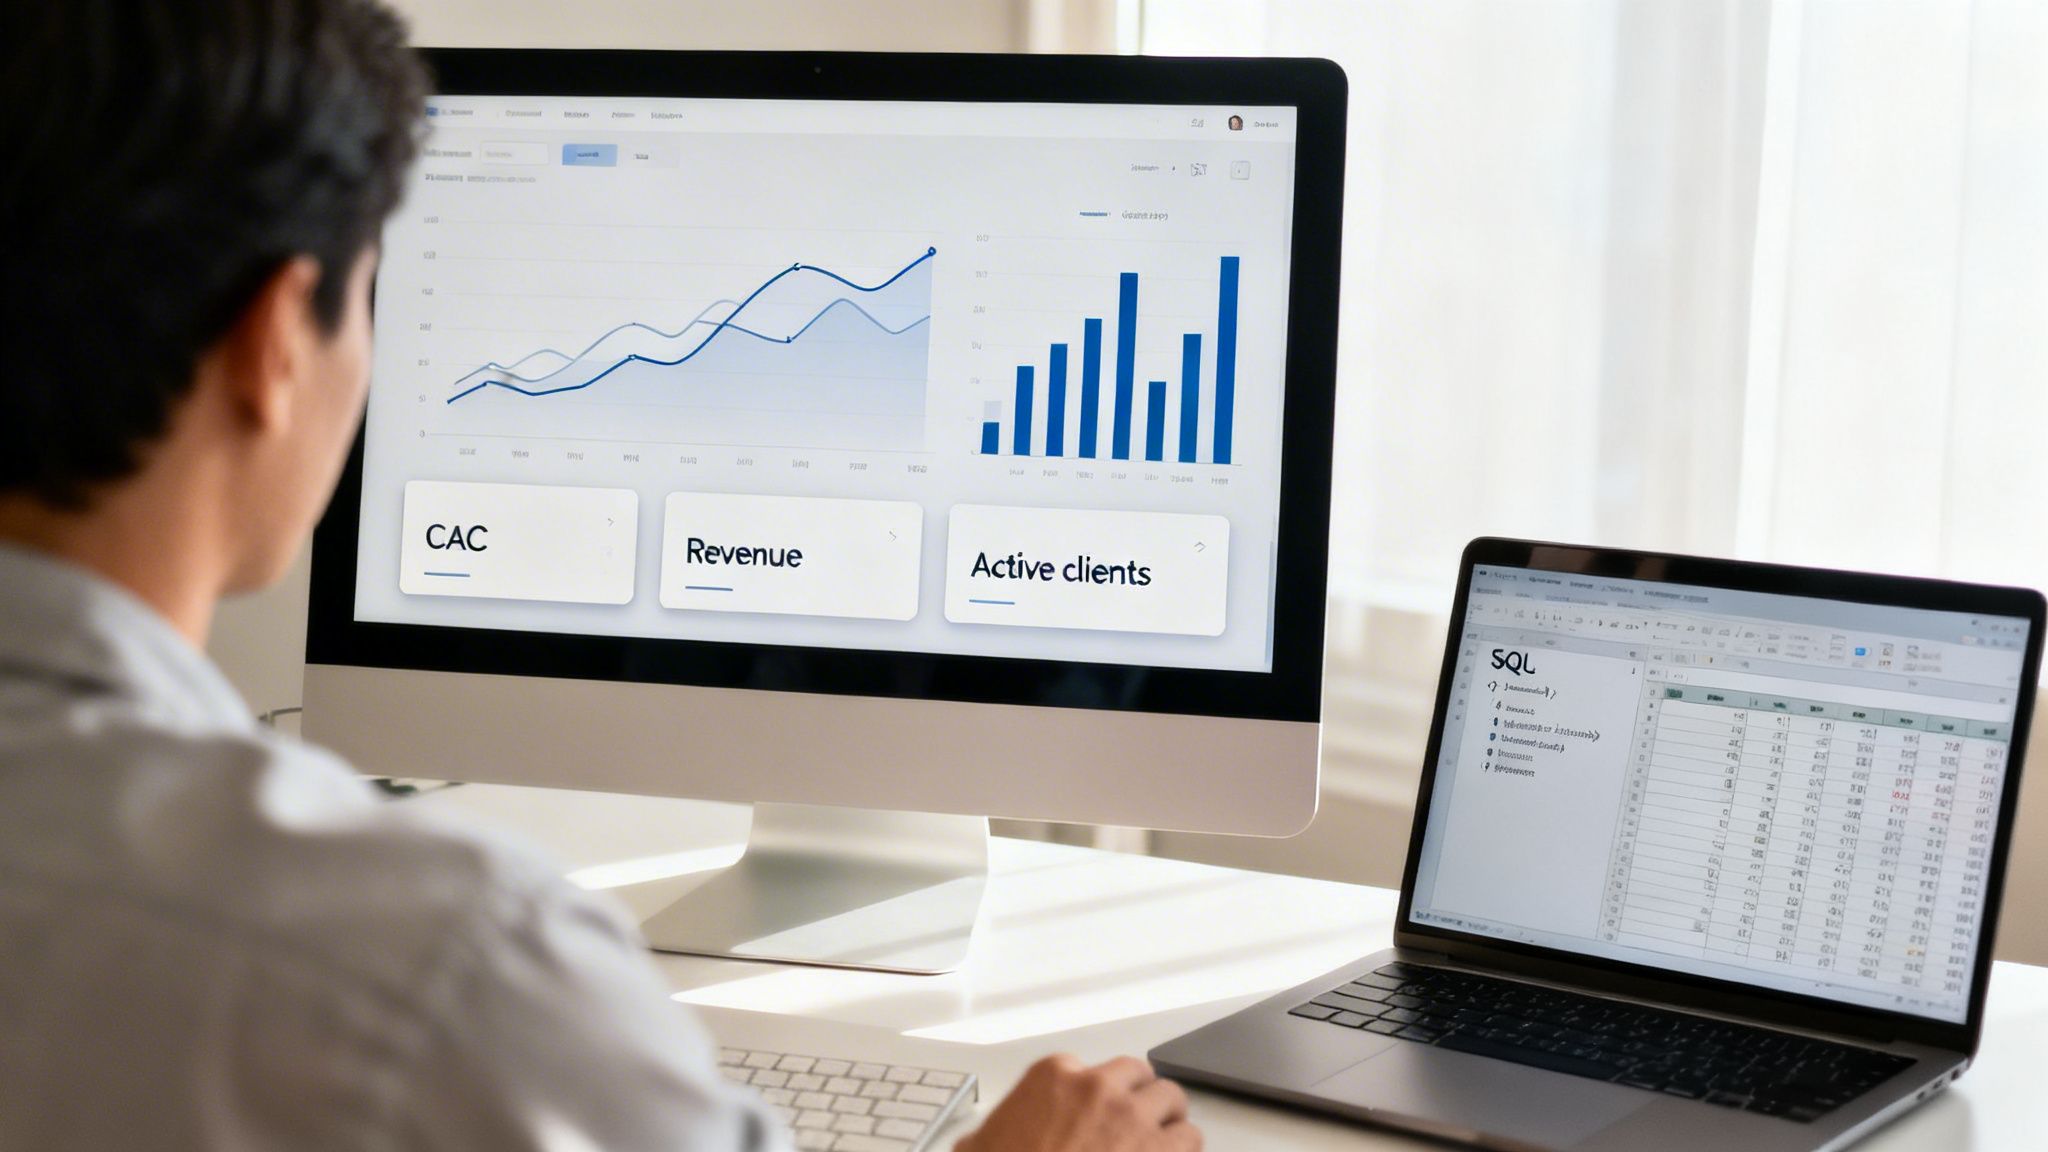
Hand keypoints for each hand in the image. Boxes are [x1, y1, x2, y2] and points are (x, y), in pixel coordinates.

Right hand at [954, 1054, 1200, 1151]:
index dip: (1093, 1095)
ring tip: (1162, 1139)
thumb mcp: (978, 1145)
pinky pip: (1191, 1138)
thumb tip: (977, 1143)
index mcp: (1052, 1076)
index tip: (1093, 1113)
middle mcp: (1097, 1088)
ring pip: (1171, 1098)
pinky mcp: (1159, 1151)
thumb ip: (988, 1133)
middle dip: (1138, 1098)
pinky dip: (1184, 1149)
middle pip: (1138, 1075)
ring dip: (1167, 1121)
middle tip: (1135, 1121)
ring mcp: (1131, 1119)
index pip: (1087, 1068)